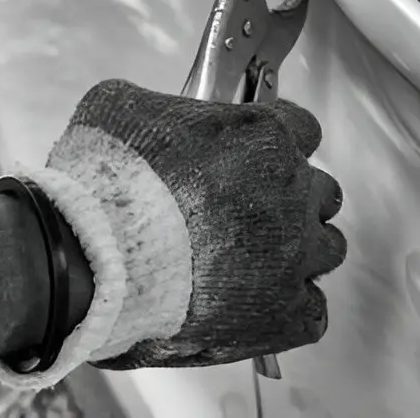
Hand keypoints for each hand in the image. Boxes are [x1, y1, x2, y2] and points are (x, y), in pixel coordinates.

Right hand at [0, 79, 346, 388]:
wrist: (92, 261)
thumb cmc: (104, 186)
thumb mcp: (117, 108)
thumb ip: (153, 106)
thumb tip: (146, 114)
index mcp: (260, 136)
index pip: (304, 129)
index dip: (277, 143)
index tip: (256, 156)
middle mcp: (289, 192)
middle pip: (320, 191)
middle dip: (291, 199)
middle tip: (249, 212)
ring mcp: (292, 255)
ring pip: (326, 249)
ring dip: (297, 252)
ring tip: (254, 263)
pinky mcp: (283, 314)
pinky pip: (313, 311)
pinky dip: (290, 309)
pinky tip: (256, 306)